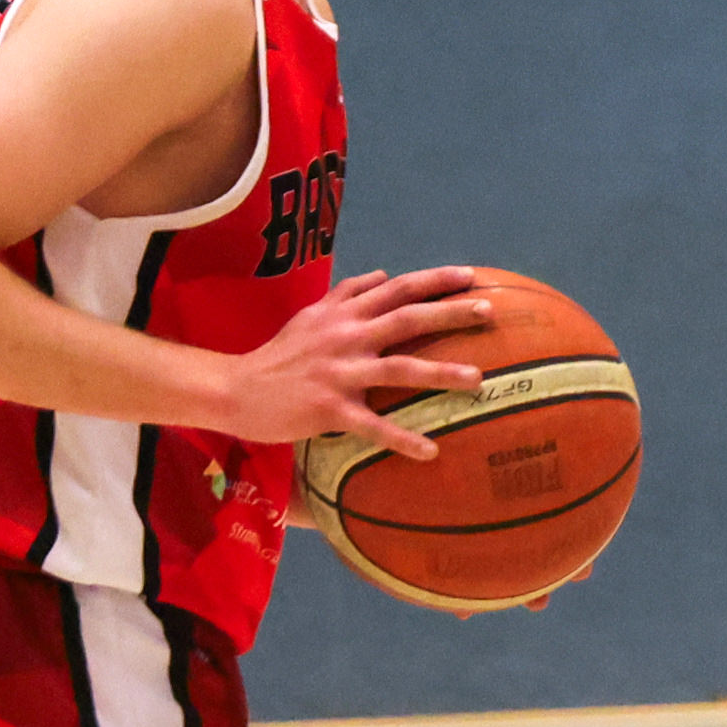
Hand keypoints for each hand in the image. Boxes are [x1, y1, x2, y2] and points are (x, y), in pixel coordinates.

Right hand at [221, 265, 489, 455]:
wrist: (236, 389)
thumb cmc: (279, 355)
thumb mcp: (310, 315)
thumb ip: (347, 293)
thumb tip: (384, 275)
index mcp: (343, 314)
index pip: (396, 289)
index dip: (433, 280)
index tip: (470, 276)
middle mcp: (345, 337)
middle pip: (406, 319)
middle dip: (449, 314)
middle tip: (490, 311)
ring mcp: (338, 373)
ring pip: (398, 369)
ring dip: (440, 373)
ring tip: (478, 379)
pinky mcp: (329, 409)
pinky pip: (372, 426)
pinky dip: (402, 438)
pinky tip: (431, 451)